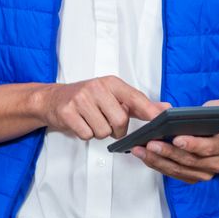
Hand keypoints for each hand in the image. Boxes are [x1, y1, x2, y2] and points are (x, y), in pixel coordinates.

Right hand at [39, 76, 168, 139]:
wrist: (53, 99)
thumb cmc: (87, 98)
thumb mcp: (113, 95)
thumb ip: (139, 104)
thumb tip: (165, 108)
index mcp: (111, 83)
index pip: (135, 97)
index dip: (149, 110)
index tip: (162, 118)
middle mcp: (97, 87)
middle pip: (120, 121)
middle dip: (116, 129)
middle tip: (107, 122)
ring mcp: (81, 99)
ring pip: (103, 131)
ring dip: (99, 132)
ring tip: (91, 120)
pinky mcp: (68, 112)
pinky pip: (87, 135)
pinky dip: (85, 134)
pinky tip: (81, 123)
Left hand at [131, 99, 218, 183]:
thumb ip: (211, 107)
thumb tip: (189, 113)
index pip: (208, 147)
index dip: (192, 144)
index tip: (176, 139)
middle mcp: (217, 162)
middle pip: (189, 160)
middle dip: (167, 152)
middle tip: (150, 143)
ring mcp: (206, 172)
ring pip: (179, 169)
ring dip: (158, 160)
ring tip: (141, 150)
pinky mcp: (194, 177)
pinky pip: (174, 173)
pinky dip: (158, 165)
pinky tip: (146, 155)